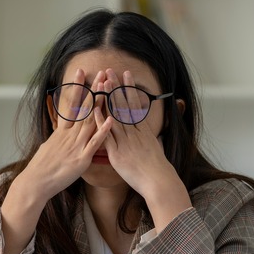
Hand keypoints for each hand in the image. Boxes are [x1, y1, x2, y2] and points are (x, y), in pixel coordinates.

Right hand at [17, 68, 112, 201]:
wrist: (36, 183)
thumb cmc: (41, 168)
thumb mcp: (48, 146)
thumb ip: (58, 137)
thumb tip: (60, 132)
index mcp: (62, 132)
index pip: (71, 104)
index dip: (76, 87)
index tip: (81, 72)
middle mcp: (69, 135)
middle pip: (84, 108)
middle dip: (93, 89)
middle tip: (101, 73)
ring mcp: (76, 145)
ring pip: (90, 120)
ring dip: (100, 103)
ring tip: (108, 88)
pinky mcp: (81, 158)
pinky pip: (94, 143)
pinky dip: (103, 131)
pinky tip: (111, 119)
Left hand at [97, 69, 190, 227]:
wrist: (158, 182)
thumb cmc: (157, 168)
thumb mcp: (155, 147)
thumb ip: (148, 137)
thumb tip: (148, 131)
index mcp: (143, 130)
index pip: (134, 104)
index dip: (129, 89)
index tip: (125, 75)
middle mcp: (134, 133)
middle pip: (124, 106)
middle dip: (116, 87)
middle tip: (110, 71)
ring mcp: (125, 142)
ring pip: (115, 116)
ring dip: (108, 99)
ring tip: (102, 83)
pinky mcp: (117, 153)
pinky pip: (107, 135)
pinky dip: (101, 122)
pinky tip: (94, 110)